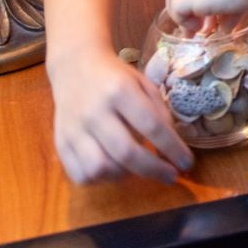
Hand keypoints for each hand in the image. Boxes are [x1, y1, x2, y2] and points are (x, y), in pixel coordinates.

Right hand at [48, 47, 193, 184]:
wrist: (75, 67)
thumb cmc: (115, 76)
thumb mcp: (143, 82)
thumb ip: (158, 110)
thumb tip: (171, 145)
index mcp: (119, 90)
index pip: (151, 126)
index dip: (172, 148)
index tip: (187, 162)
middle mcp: (94, 111)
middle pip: (125, 152)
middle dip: (153, 170)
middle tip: (171, 176)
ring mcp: (74, 129)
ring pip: (100, 169)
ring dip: (125, 175)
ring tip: (138, 167)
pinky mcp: (60, 144)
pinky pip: (81, 175)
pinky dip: (101, 179)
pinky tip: (114, 169)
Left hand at [166, 0, 247, 29]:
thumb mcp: (241, 1)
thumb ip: (231, 14)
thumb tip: (224, 29)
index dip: (193, 7)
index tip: (200, 25)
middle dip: (179, 12)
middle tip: (191, 31)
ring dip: (180, 16)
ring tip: (195, 30)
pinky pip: (177, 8)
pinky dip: (184, 21)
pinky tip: (200, 28)